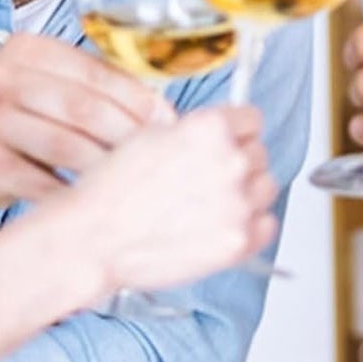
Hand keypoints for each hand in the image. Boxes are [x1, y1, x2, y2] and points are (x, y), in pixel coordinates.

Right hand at [0, 34, 166, 208]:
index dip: (139, 100)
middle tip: (159, 156)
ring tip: (135, 179)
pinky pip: (43, 182)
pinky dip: (76, 194)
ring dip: (107, 166)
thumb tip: (165, 114)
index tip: (169, 123)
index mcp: (26, 49)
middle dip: (129, 135)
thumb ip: (99, 91)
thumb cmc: (19, 123)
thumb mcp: (50, 91)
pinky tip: (98, 201)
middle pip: (84, 108)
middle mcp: (0, 77)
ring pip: (66, 146)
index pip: (96, 72)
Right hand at [65, 105, 278, 295]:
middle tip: (209, 180)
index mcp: (210, 128)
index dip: (237, 132)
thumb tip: (218, 136)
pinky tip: (220, 226)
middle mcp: (231, 161)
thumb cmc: (112, 192)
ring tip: (211, 206)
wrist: (95, 238)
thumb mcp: (150, 136)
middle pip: (260, 154)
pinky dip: (251, 226)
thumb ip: (195, 132)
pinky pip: (267, 225)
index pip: (252, 120)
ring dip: (247, 194)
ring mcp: (239, 204)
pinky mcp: (239, 241)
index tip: (230, 142)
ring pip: (266, 188)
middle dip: (238, 164)